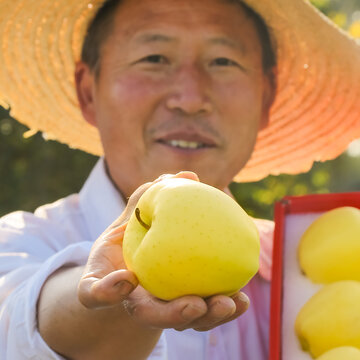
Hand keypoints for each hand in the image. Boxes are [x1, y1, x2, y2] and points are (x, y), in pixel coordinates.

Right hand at [78, 171, 249, 331]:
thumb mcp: (127, 221)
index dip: (111, 291)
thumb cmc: (130, 242)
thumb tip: (184, 175)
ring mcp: (167, 308)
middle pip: (156, 317)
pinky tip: (242, 299)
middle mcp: (142, 302)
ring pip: (187, 320)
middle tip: (196, 304)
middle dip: (177, 314)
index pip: (104, 294)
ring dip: (210, 316)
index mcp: (115, 284)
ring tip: (231, 303)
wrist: (136, 265)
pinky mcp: (191, 306)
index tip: (128, 278)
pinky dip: (226, 308)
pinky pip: (207, 310)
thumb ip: (143, 200)